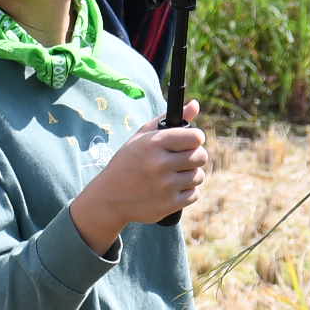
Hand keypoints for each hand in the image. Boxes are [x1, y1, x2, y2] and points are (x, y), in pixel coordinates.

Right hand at [72, 101, 206, 249]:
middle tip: (183, 159)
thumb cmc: (127, 162)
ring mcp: (165, 186)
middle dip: (195, 156)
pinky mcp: (169, 204)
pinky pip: (194, 194)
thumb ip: (169, 120)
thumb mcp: (141, 138)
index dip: (195, 139)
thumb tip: (195, 104)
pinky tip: (172, 189)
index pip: (195, 137)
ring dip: (190, 175)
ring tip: (174, 175)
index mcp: (154, 144)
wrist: (108, 198)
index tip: (190, 142)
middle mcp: (160, 164)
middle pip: (200, 156)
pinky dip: (187, 192)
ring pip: (199, 176)